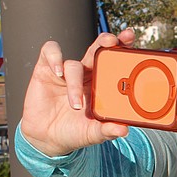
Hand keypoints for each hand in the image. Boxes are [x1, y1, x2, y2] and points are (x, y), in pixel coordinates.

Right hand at [21, 30, 135, 156]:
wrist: (48, 138)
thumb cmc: (75, 131)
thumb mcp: (94, 133)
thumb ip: (107, 131)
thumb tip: (124, 130)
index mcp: (103, 84)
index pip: (115, 61)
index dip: (123, 47)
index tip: (131, 39)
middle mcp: (86, 74)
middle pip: (98, 49)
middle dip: (107, 42)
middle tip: (113, 41)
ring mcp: (66, 72)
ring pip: (74, 63)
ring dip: (75, 83)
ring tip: (76, 104)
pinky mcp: (46, 71)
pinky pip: (50, 53)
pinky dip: (55, 58)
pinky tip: (58, 73)